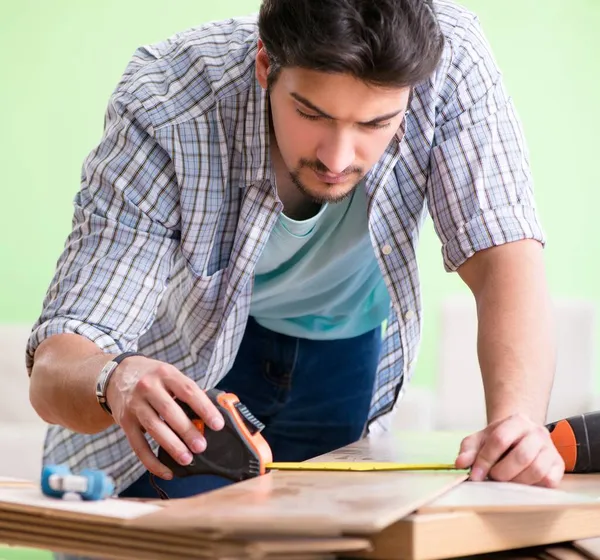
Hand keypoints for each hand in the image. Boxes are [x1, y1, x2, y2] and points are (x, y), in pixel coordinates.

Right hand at [105, 356, 223, 479]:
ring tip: (187, 459)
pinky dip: (152, 462)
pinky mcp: (124, 421)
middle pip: (169, 411)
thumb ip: (188, 391)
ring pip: (154, 428)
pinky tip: (166, 471)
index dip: (204, 408)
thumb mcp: (170, 374)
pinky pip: (138, 445)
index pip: (188, 391)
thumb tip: (212, 413)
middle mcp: (148, 387)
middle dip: (187, 431)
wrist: (117, 374)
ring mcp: (134, 405)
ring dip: (172, 446)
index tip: (217, 424)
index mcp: (165, 373)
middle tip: (201, 446)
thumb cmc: (153, 377)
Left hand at [455, 413, 564, 486]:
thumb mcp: (481, 439)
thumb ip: (468, 449)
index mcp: (517, 421)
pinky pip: (549, 480)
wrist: (521, 435)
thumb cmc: (500, 439)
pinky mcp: (559, 465)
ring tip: (506, 479)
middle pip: (521, 456)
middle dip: (502, 472)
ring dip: (516, 481)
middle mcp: (537, 432)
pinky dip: (533, 485)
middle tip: (493, 477)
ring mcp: (551, 449)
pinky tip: (522, 481)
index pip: (500, 440)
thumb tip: (460, 463)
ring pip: (536, 470)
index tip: (475, 475)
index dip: (485, 460)